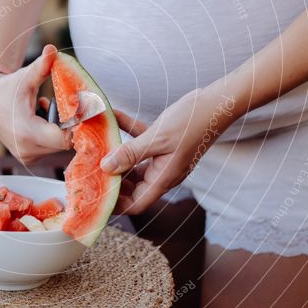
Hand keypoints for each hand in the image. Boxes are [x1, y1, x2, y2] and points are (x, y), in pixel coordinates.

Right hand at [0, 44, 70, 163]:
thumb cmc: (9, 87)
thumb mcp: (26, 77)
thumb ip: (42, 66)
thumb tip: (52, 48)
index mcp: (27, 133)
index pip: (64, 139)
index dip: (74, 124)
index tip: (75, 107)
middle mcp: (26, 150)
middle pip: (63, 143)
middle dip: (67, 124)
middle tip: (60, 103)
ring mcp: (26, 156)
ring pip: (58, 146)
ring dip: (59, 128)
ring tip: (45, 109)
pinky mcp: (27, 157)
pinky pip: (50, 148)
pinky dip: (51, 134)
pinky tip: (41, 118)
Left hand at [101, 86, 239, 214]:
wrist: (217, 103)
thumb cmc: (192, 122)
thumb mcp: (157, 138)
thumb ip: (130, 154)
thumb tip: (106, 167)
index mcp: (163, 179)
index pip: (136, 204)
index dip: (116, 204)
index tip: (97, 195)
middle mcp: (162, 172)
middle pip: (132, 186)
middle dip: (112, 178)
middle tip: (90, 168)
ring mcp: (163, 158)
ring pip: (134, 163)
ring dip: (117, 154)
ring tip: (98, 145)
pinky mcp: (163, 142)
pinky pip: (140, 141)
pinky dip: (127, 132)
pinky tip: (113, 116)